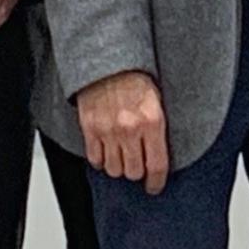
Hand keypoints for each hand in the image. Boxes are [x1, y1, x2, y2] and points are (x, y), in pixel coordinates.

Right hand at [79, 69, 169, 193]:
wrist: (108, 63)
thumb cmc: (135, 80)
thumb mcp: (157, 103)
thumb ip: (158, 131)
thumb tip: (158, 160)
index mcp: (152, 121)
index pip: (157, 165)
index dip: (156, 182)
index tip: (154, 186)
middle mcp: (130, 128)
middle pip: (133, 172)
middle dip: (136, 172)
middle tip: (137, 164)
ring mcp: (108, 130)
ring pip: (114, 169)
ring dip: (118, 166)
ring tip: (121, 155)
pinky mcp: (90, 128)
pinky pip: (95, 159)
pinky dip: (100, 160)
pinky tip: (105, 150)